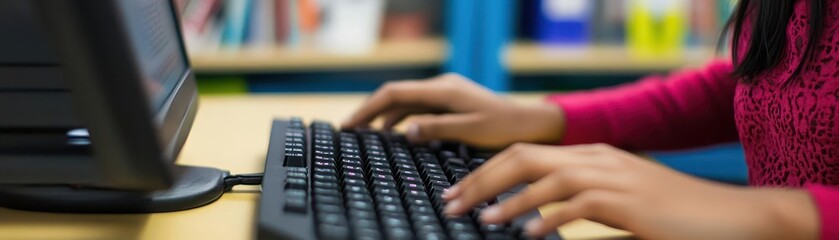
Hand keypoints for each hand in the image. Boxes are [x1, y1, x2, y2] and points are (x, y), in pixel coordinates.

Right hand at [341, 73, 564, 147]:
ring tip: (364, 133)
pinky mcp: (449, 102)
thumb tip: (406, 131)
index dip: (369, 108)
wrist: (530, 123)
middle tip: (349, 130)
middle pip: (395, 95)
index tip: (350, 124)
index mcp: (443, 90)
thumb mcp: (470, 131)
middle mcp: (441, 86)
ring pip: (405, 101)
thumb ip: (437, 129)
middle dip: (370, 111)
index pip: (394, 93)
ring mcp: (445, 93)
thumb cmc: (504, 128)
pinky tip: (394, 132)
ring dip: (384, 115)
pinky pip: (417, 107)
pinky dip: (401, 118)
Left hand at [443, 143, 818, 239]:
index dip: (487, 170)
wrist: (731, 217)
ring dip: (508, 200)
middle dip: (483, 178)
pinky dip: (546, 220)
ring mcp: (614, 176)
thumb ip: (577, 202)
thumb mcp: (618, 202)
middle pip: (524, 156)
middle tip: (454, 202)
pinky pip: (576, 206)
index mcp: (592, 155)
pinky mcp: (628, 201)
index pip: (526, 152)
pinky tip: (527, 235)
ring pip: (544, 177)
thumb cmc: (672, 216)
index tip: (462, 192)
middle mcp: (597, 158)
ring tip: (481, 218)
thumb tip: (533, 222)